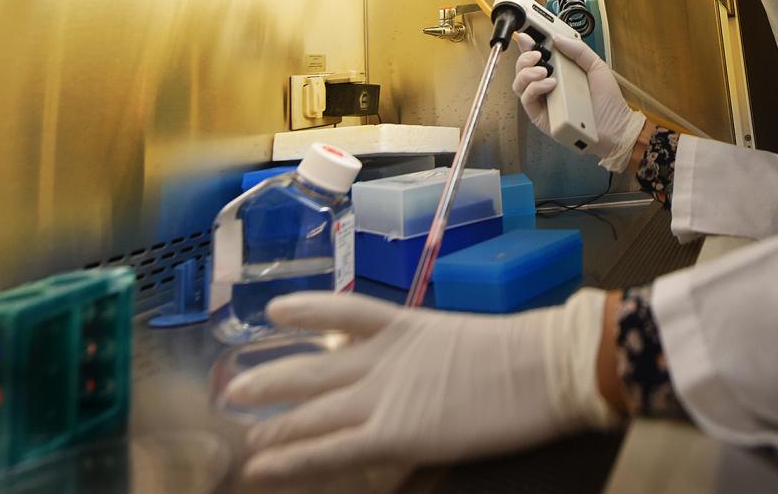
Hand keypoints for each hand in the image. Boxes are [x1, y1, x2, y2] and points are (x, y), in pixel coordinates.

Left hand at [224, 289, 620, 483]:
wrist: (544, 366)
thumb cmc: (528, 353)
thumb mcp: (472, 342)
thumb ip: (441, 354)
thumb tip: (435, 372)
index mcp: (408, 326)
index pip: (344, 311)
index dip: (306, 310)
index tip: (274, 310)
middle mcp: (384, 358)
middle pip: (312, 365)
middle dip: (270, 379)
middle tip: (234, 390)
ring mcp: (384, 395)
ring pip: (310, 409)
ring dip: (270, 423)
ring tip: (239, 435)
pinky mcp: (393, 433)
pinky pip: (329, 450)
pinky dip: (291, 459)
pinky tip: (260, 468)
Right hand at [513, 32, 645, 170]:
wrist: (615, 126)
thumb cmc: (607, 100)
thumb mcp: (596, 66)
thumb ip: (578, 50)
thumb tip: (557, 38)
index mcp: (559, 71)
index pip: (536, 55)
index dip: (528, 44)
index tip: (527, 34)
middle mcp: (547, 85)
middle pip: (522, 68)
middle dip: (525, 56)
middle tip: (537, 53)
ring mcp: (543, 101)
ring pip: (519, 84)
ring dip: (527, 72)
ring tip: (544, 70)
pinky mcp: (541, 117)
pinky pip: (527, 100)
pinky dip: (535, 88)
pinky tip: (550, 84)